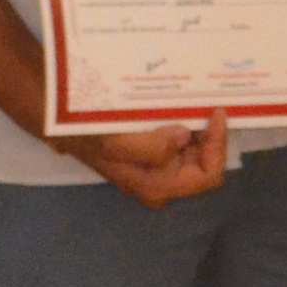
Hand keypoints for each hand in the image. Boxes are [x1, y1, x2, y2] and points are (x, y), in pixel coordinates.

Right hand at [58, 111, 232, 207]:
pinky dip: (187, 123)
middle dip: (211, 134)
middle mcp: (165, 182)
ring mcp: (161, 169)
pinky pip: (182, 141)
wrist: (67, 129)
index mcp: (161, 187)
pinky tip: (183, 104)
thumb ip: (153, 146)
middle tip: (210, 101)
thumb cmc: (91, 138)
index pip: (209, 176)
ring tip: (200, 99)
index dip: (218, 146)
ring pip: (196, 149)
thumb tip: (185, 136)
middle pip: (206, 161)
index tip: (217, 113)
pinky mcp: (156, 154)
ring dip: (200, 126)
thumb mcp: (117, 144)